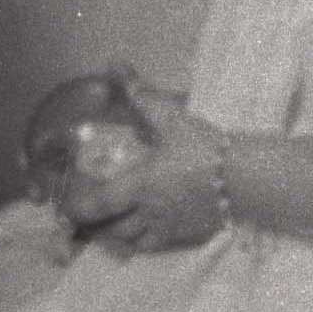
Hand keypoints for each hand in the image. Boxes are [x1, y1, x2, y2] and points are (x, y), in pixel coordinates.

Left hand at [78, 85, 230, 252]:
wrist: (245, 178)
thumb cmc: (205, 149)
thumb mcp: (172, 118)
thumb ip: (141, 95)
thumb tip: (114, 64)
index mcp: (139, 185)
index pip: (99, 204)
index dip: (78, 209)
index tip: (67, 208)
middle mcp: (149, 211)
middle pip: (113, 230)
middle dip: (97, 229)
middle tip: (86, 222)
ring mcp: (169, 227)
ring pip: (134, 242)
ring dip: (118, 238)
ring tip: (111, 230)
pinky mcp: (188, 235)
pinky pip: (158, 247)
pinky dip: (144, 243)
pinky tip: (144, 235)